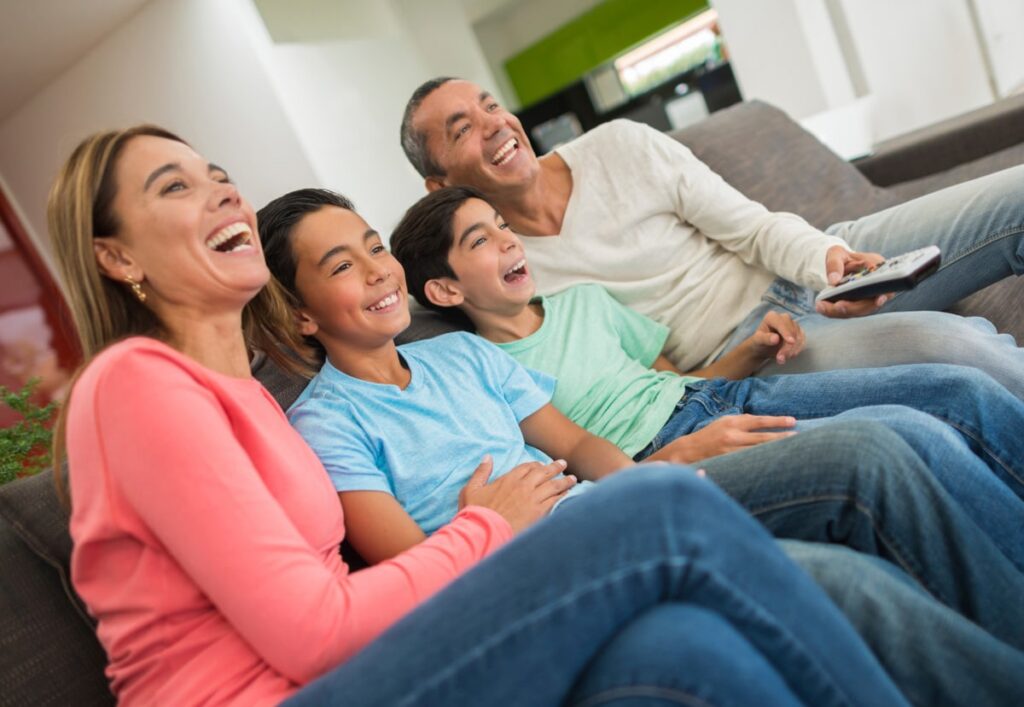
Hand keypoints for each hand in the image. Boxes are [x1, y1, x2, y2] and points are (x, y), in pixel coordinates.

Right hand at [458, 456, 576, 533]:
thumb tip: (487, 457)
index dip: (535, 465)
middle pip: (543, 472)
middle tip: (563, 463)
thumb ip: (481, 472)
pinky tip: (569, 494)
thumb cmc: (475, 513)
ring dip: (564, 480)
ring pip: (553, 485)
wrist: (484, 532)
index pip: (526, 467)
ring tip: (573, 478)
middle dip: (554, 467)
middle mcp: (523, 486)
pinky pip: (555, 500)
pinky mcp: (539, 512)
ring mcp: (532, 499)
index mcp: (508, 479)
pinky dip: (563, 496)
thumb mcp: (471, 489)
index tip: (541, 465)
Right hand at [647, 415, 796, 463]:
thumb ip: (742, 422)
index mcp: (732, 422)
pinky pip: (750, 463)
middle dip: (782, 438)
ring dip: (775, 451)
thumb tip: (764, 423)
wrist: (688, 451)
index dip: (777, 421)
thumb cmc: (708, 435)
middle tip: (800, 438)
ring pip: (759, 451)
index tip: (793, 421)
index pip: (759, 420)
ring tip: (792, 452)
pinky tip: (774, 465)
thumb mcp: (724, 423)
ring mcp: (730, 451)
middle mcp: (732, 436)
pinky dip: (763, 463)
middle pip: (763, 438)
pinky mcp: (729, 463)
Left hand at [744, 312, 804, 365]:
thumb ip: (765, 338)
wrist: (764, 348)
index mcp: (772, 317)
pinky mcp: (799, 332)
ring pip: (798, 337)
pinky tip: (789, 356)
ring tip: (782, 360)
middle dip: (788, 346)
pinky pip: (802, 341)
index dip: (786, 332)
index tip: (791, 342)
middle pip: (791, 331)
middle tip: (781, 359)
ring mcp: (793, 324)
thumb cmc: (759, 342)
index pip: (781, 323)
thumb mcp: (757, 341)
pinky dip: (797, 350)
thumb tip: (776, 338)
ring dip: (792, 350)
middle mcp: (784, 318)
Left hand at [817, 246, 890, 317]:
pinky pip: (848, 312)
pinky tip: (821, 307)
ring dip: (839, 312)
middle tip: (837, 306)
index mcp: (878, 268)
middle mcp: (877, 285)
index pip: (886, 283)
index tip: (878, 300)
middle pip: (872, 303)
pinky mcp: (857, 305)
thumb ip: (834, 264)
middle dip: (854, 307)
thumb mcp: (835, 253)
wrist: (838, 265)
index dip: (884, 294)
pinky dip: (834, 312)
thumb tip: (833, 281)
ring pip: (859, 311)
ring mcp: (868, 298)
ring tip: (821, 306)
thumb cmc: (841, 257)